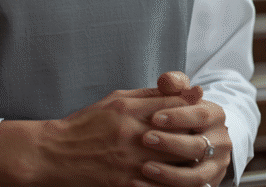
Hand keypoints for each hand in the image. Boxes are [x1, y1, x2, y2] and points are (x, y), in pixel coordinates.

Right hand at [0, 84, 200, 186]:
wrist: (57, 153)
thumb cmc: (87, 124)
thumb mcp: (116, 101)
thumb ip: (149, 95)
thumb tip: (181, 88)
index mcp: (128, 110)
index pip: (171, 106)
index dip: (191, 108)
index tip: (204, 111)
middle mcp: (130, 135)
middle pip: (177, 135)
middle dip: (195, 136)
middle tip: (209, 138)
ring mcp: (128, 162)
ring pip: (173, 165)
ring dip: (190, 164)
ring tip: (201, 162)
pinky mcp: (124, 184)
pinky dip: (173, 185)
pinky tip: (183, 183)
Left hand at [139, 71, 231, 186]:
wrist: (198, 137)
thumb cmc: (183, 112)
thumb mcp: (180, 95)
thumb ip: (173, 84)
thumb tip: (166, 81)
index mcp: (216, 116)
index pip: (200, 115)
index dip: (178, 116)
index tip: (154, 117)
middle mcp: (221, 143)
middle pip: (199, 147)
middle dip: (171, 144)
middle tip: (146, 139)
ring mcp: (215, 168)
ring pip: (197, 177)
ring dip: (170, 174)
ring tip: (146, 167)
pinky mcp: (206, 186)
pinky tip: (144, 185)